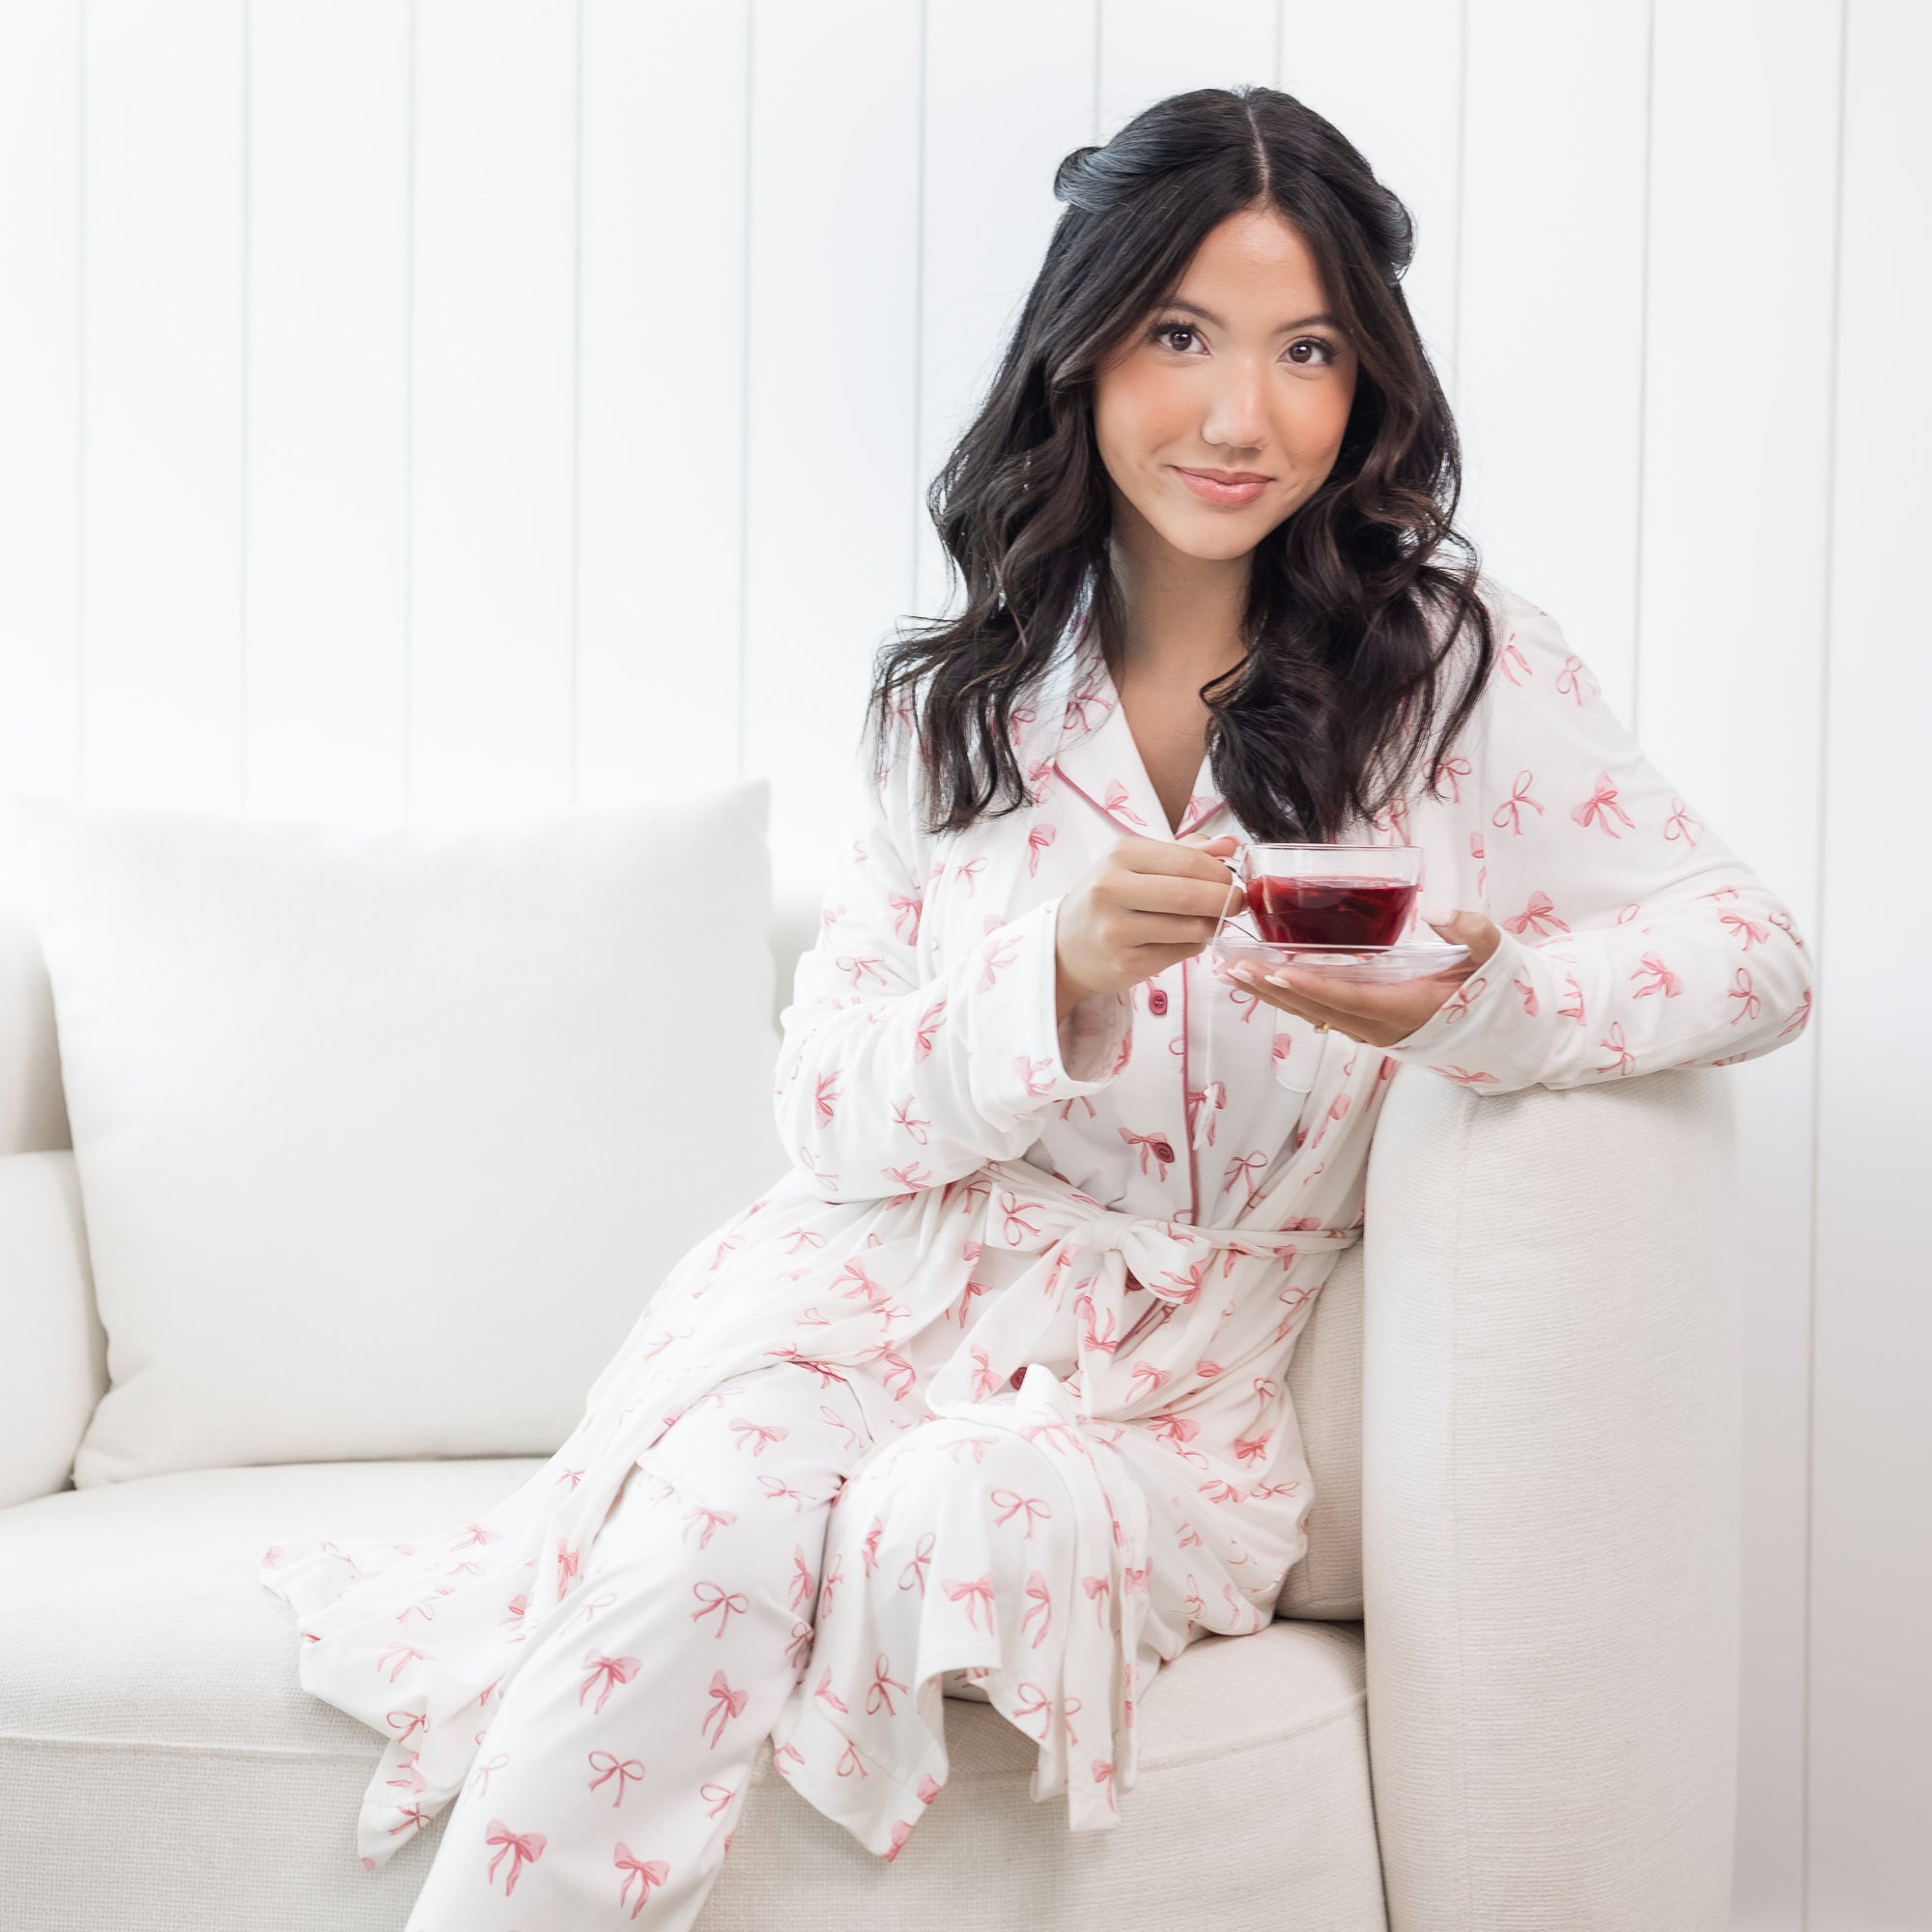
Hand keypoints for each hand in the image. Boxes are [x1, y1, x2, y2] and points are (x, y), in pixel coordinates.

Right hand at [1055, 833, 1244, 1021]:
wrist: (1066, 946)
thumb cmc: (1110, 898)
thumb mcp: (1139, 864)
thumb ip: (1186, 852)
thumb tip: (1231, 844)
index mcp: (1120, 855)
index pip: (1189, 860)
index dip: (1220, 872)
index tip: (1229, 880)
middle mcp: (1112, 889)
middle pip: (1190, 895)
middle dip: (1225, 900)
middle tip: (1235, 903)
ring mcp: (1116, 930)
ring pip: (1191, 928)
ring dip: (1211, 926)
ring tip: (1208, 921)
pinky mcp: (1125, 963)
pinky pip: (1181, 953)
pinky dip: (1193, 946)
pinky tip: (1183, 939)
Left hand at [1207, 908, 1505, 1046]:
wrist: (1496, 1034)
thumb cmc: (1492, 993)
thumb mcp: (1491, 960)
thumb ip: (1472, 934)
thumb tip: (1440, 912)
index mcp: (1404, 1009)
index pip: (1349, 998)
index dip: (1312, 987)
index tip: (1277, 973)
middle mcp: (1377, 1025)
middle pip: (1316, 1008)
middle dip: (1272, 989)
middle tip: (1234, 967)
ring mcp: (1366, 1028)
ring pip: (1310, 1012)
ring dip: (1268, 993)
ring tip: (1230, 972)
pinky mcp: (1361, 1022)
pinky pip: (1317, 1010)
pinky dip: (1285, 995)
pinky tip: (1257, 980)